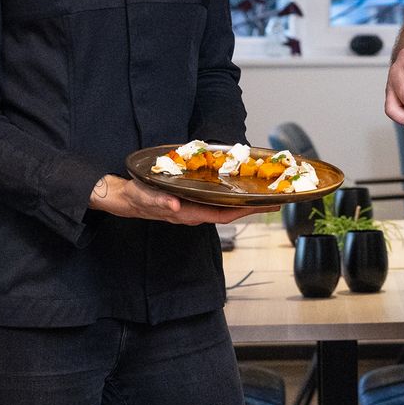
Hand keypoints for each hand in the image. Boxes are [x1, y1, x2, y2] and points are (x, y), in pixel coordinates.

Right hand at [92, 176, 259, 224]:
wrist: (125, 199)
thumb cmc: (137, 198)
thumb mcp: (145, 197)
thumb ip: (158, 200)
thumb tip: (174, 205)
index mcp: (189, 212)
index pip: (224, 214)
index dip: (246, 210)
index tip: (264, 206)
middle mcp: (196, 212)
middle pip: (232, 212)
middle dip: (254, 208)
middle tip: (278, 200)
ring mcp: (195, 208)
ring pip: (226, 207)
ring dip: (246, 202)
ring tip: (266, 195)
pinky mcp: (193, 201)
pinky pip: (218, 201)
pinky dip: (232, 196)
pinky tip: (242, 190)